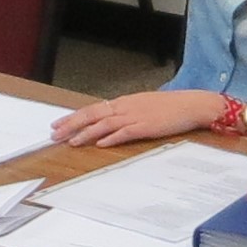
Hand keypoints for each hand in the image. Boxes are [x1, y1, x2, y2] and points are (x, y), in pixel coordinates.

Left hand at [53, 88, 224, 147]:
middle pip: (92, 114)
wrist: (192, 105)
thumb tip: (110, 123)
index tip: (58, 124)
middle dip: (72, 125)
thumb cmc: (170, 107)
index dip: (73, 117)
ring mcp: (135, 116)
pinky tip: (100, 144)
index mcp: (124, 102)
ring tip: (71, 142)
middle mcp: (125, 106)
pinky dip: (111, 138)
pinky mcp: (146, 126)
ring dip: (86, 133)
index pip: (92, 108)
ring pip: (104, 124)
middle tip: (54, 134)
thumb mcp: (143, 106)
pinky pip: (125, 132)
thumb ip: (126, 113)